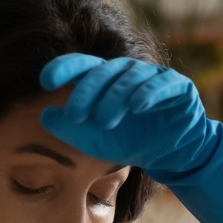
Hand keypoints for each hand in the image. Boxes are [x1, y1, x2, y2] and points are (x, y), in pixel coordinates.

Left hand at [38, 53, 220, 178]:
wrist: (171, 157)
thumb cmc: (131, 143)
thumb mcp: (95, 142)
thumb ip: (71, 130)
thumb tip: (44, 115)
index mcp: (106, 81)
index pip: (83, 65)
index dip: (64, 68)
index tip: (45, 80)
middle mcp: (128, 73)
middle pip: (104, 71)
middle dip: (86, 91)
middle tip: (75, 115)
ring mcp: (153, 77)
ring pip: (130, 76)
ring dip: (114, 97)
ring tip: (105, 122)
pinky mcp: (178, 86)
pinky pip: (161, 83)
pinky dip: (148, 92)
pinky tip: (137, 106)